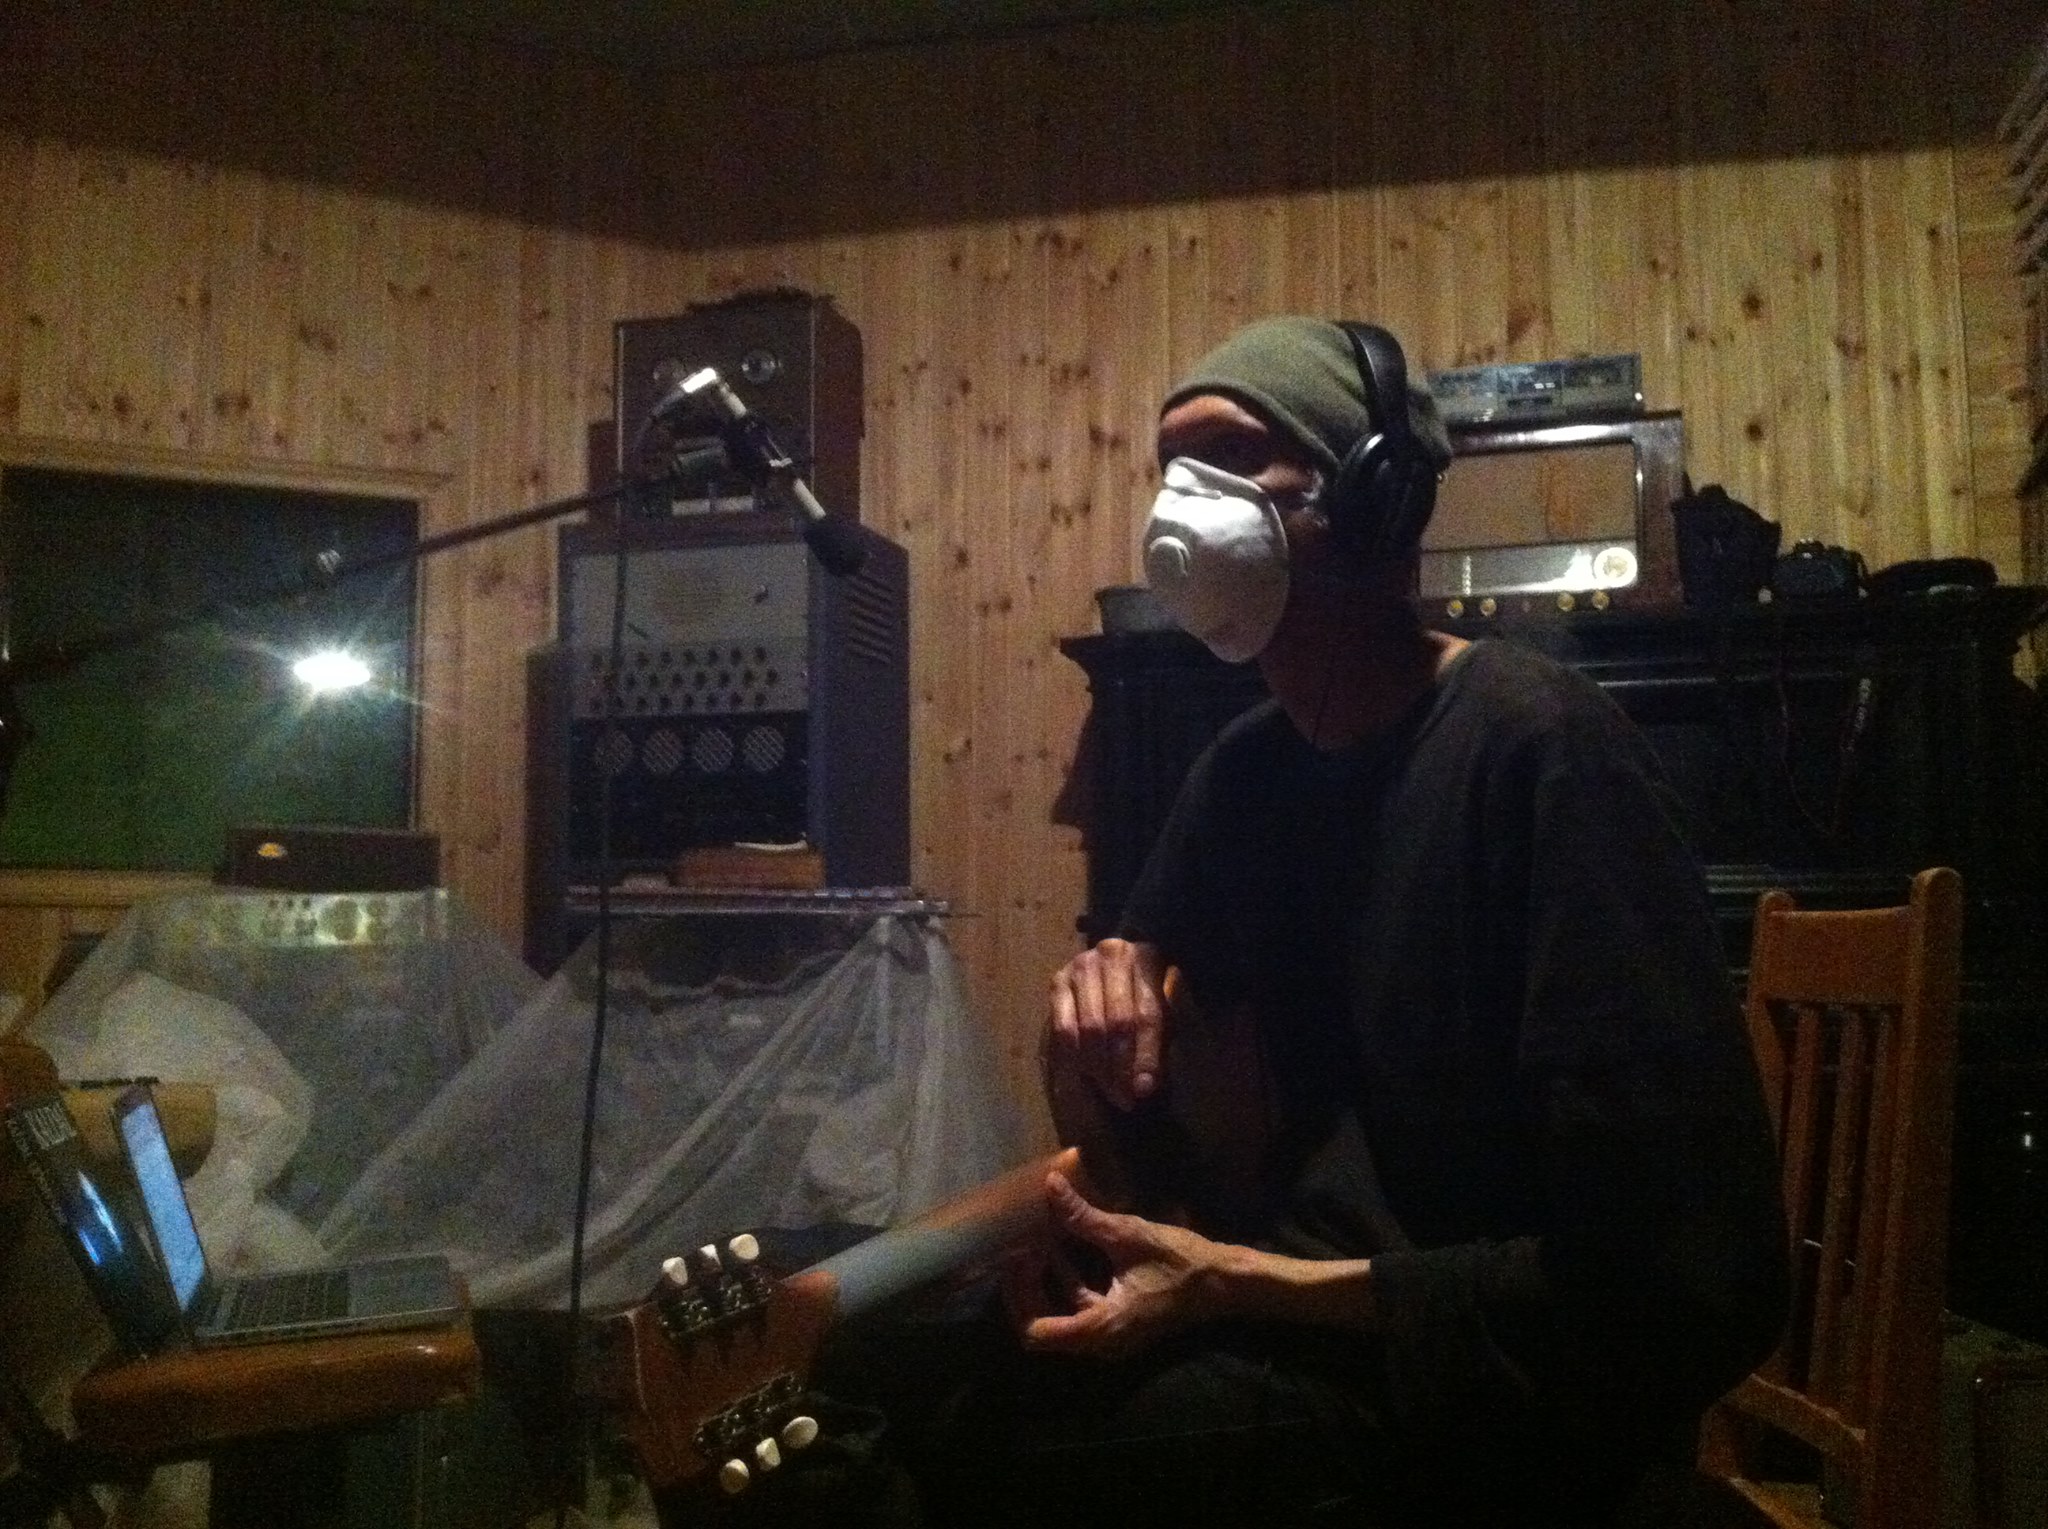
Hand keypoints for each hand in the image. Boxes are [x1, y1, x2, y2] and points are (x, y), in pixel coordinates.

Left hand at [1015, 1171, 1230, 1357]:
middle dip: (1026, 1289)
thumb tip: (1049, 1186)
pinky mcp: (1118, 1323)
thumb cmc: (1180, 1262)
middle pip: (1041, 1328)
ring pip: (1059, 1318)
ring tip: (1036, 1242)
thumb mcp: (1129, 1236)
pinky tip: (1063, 1248)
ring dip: (1044, 1284)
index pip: (1036, 1333)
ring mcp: (1110, 1336)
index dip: (1017, 1297)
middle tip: (1020, 1249)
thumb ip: (1083, 1217)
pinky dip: (1065, 1283)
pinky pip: (1079, 1310)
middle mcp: (1101, 1343)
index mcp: (1101, 1328)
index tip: (1016, 1259)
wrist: (1224, 1284)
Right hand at [1047, 937, 1166, 1109]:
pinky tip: (1086, 1074)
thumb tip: (1142, 1087)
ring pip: (1089, 1029)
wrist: (1115, 963)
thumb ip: (1156, 1044)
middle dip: (1120, 1068)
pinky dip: (1075, 1057)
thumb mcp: (1162, 1011)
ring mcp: (1080, 966)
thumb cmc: (1144, 993)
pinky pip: (1063, 1028)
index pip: (1146, 1015)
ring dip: (1098, 1069)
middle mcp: (1112, 955)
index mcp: (1146, 958)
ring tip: (1110, 1092)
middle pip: (1116, 1023)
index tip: (1143, 1090)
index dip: (1145, 1056)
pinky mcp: (1058, 981)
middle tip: (1125, 1099)